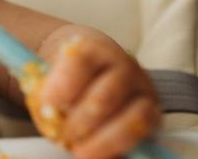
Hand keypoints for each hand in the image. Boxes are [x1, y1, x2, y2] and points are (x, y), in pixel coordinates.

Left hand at [37, 36, 159, 158]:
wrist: (94, 74)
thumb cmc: (67, 78)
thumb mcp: (50, 77)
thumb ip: (45, 92)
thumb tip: (47, 113)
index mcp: (93, 49)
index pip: (80, 61)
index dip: (62, 85)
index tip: (46, 104)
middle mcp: (124, 66)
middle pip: (105, 96)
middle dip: (80, 122)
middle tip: (62, 134)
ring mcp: (143, 90)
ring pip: (134, 118)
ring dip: (103, 140)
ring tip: (79, 150)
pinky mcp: (153, 115)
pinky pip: (142, 135)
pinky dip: (116, 148)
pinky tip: (94, 154)